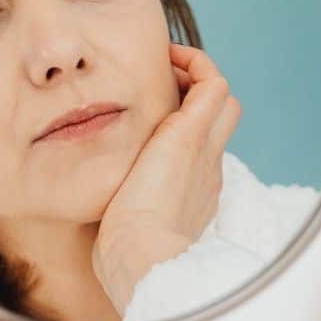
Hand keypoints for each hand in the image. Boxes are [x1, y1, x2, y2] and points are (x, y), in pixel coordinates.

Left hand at [93, 43, 241, 314]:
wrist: (146, 261)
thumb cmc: (129, 259)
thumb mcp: (126, 234)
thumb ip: (120, 220)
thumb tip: (97, 229)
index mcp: (191, 194)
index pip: (198, 151)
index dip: (180, 129)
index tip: (148, 120)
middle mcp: (206, 169)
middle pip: (221, 121)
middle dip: (193, 97)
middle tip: (158, 87)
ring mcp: (205, 150)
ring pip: (223, 100)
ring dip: (196, 77)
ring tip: (161, 68)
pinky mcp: (192, 134)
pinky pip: (212, 83)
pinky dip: (194, 63)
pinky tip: (163, 58)